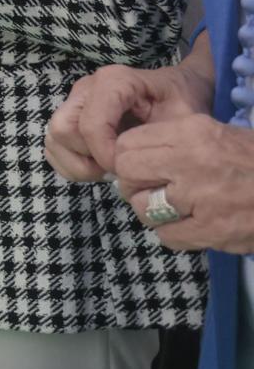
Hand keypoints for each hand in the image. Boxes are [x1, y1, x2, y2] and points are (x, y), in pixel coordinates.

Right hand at [46, 61, 208, 181]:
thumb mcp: (184, 120)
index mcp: (113, 81)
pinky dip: (71, 163)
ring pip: (54, 139)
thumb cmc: (182, 103)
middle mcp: (86, 88)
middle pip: (63, 130)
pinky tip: (99, 167)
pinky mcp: (71, 115)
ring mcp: (75, 101)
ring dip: (78, 163)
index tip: (128, 170)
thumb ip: (158, 140)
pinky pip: (54, 145)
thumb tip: (128, 166)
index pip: (89, 125)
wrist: (179, 90)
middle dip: (87, 159)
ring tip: (110, 170)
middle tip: (118, 170)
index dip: (104, 155)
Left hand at [113, 113, 253, 252]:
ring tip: (171, 209)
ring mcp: (202, 199)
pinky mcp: (214, 231)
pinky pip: (167, 236)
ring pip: (143, 208)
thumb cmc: (253, 158)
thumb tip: (129, 157)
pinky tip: (188, 226)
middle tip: (149, 188)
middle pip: (128, 175)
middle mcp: (192, 162)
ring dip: (151, 211)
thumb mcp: (214, 133)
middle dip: (133, 184)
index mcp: (192, 132)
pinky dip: (171, 234)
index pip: (127, 145)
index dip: (126, 158)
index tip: (138, 167)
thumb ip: (174, 142)